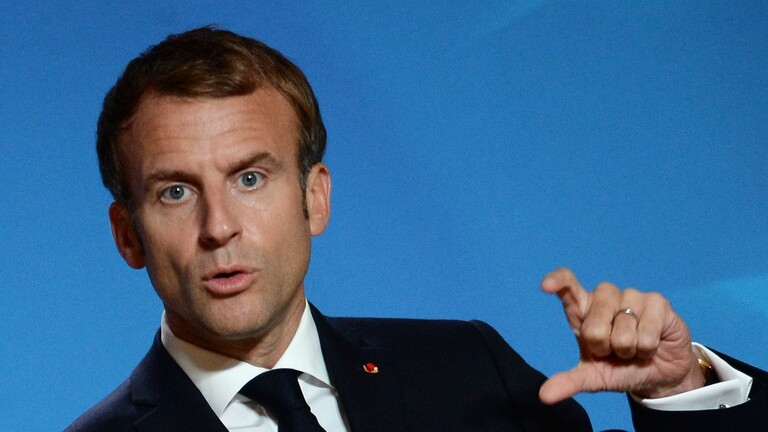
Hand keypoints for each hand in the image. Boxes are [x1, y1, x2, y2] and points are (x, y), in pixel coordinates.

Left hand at [538, 268, 705, 403]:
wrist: (658, 374)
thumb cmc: (620, 367)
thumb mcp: (593, 377)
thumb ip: (569, 382)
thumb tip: (544, 396)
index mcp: (583, 308)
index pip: (567, 285)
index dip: (557, 281)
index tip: (546, 286)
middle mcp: (604, 296)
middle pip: (593, 326)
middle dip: (606, 348)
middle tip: (615, 350)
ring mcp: (631, 295)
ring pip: (623, 331)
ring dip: (629, 349)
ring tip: (634, 346)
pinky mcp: (657, 301)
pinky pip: (646, 333)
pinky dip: (647, 348)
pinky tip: (651, 344)